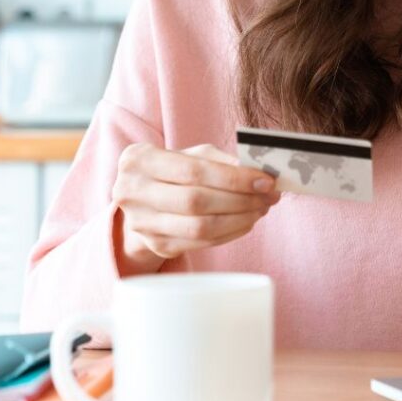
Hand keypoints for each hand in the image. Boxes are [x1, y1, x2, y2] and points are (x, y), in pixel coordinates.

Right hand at [111, 142, 279, 273]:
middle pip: (197, 201)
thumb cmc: (172, 170)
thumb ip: (220, 160)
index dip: (234, 178)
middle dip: (241, 200)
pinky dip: (230, 233)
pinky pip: (200, 243)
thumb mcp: (189, 155)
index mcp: (138, 160)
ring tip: (261, 208)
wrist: (141, 199)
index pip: (194, 171)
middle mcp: (132, 192)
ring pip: (200, 227)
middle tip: (269, 196)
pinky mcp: (156, 245)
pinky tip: (246, 222)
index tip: (266, 180)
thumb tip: (258, 172)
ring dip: (239, 219)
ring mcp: (142, 223)